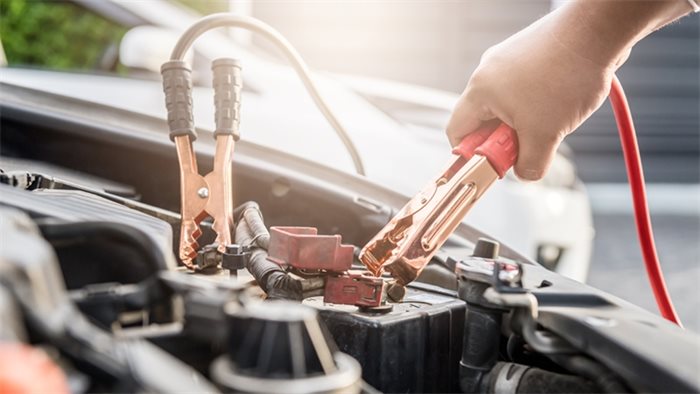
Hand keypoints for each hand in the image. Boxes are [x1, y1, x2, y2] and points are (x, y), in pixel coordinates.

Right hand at [446, 9, 614, 180]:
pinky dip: (539, 102)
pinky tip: (562, 102)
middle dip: (506, 138)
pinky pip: (525, 88)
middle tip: (529, 145)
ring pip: (508, 104)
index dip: (471, 154)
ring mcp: (508, 59)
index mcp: (480, 91)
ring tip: (553, 120)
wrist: (597, 32)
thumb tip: (525, 173)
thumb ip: (529, 164)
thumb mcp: (545, 135)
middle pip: (484, 119)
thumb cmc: (565, 75)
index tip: (492, 164)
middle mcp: (488, 72)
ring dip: (526, 121)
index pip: (457, 131)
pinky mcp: (529, 53)